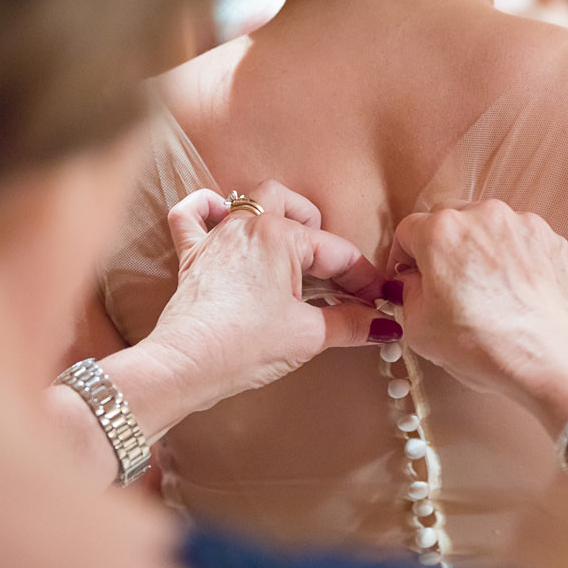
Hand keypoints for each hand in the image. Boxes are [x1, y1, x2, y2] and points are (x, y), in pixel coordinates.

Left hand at [146, 182, 399, 408]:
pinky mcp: (192, 256)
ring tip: (293, 245)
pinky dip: (206, 209)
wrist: (185, 365)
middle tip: (335, 276)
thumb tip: (382, 326)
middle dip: (321, 235)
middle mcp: (248, 226)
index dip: (364, 280)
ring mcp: (216, 237)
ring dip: (277, 214)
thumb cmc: (243, 346)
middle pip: (295, 209)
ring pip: (249, 201)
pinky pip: (191, 216)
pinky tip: (219, 216)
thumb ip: (351, 324)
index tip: (378, 302)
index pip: (337, 252)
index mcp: (281, 237)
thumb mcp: (308, 335)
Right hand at [388, 200, 567, 424]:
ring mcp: (521, 223)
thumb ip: (407, 293)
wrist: (550, 360)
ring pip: (485, 228)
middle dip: (440, 248)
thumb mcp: (419, 328)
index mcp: (440, 232)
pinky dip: (511, 258)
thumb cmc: (484, 346)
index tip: (408, 277)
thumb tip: (414, 282)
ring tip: (485, 290)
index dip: (403, 258)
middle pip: (447, 221)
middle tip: (445, 285)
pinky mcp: (551, 238)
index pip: (407, 231)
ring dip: (478, 250)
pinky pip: (519, 240)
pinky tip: (513, 291)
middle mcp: (481, 215)